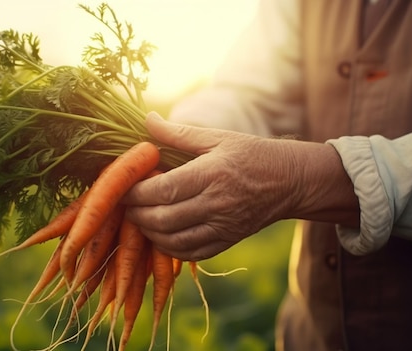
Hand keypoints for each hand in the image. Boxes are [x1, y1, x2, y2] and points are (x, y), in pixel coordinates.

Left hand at [122, 112, 358, 260]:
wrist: (290, 181)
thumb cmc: (251, 154)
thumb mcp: (217, 137)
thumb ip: (178, 133)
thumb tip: (147, 119)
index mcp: (213, 174)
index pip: (164, 190)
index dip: (136, 191)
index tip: (121, 185)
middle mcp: (218, 204)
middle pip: (164, 218)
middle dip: (136, 213)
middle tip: (123, 203)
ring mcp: (223, 227)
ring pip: (173, 241)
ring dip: (148, 232)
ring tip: (138, 216)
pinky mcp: (226, 242)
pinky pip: (189, 254)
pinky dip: (167, 248)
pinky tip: (158, 233)